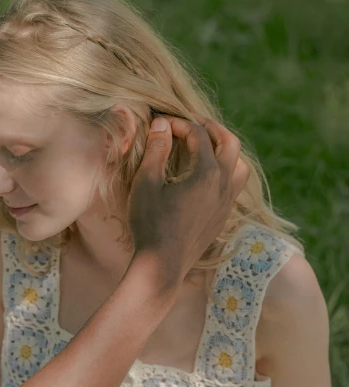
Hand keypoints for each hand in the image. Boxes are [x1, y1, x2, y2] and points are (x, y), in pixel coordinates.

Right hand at [127, 114, 248, 291]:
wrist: (162, 265)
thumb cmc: (150, 222)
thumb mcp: (146, 183)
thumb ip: (156, 150)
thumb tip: (162, 124)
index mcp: (206, 173)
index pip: (198, 135)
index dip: (179, 123)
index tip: (162, 122)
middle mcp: (223, 184)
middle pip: (230, 143)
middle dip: (212, 128)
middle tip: (193, 123)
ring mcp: (226, 202)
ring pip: (240, 165)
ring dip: (226, 150)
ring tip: (208, 147)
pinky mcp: (223, 216)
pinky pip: (235, 186)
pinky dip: (226, 171)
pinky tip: (208, 176)